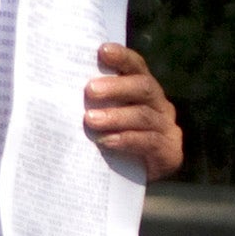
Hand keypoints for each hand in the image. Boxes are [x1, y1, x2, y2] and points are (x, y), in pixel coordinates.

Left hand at [86, 44, 183, 182]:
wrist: (129, 184)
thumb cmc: (111, 144)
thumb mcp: (105, 119)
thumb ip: (97, 103)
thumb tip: (65, 88)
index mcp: (145, 90)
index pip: (137, 67)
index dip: (122, 58)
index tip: (102, 51)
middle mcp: (160, 105)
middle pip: (143, 88)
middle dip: (116, 87)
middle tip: (90, 90)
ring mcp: (167, 128)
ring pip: (144, 115)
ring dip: (116, 116)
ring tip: (91, 120)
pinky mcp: (170, 152)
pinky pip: (149, 141)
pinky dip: (126, 139)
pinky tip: (106, 141)